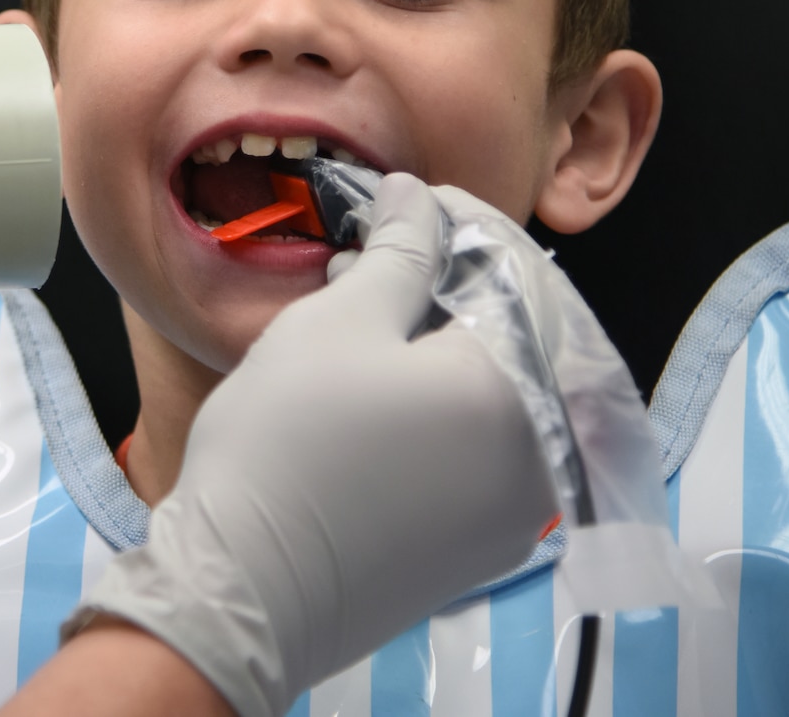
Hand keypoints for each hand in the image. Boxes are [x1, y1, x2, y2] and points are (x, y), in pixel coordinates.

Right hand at [70, 173, 556, 716]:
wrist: (245, 589)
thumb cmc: (285, 446)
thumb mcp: (336, 321)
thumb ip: (398, 250)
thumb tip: (417, 198)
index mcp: (521, 390)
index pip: (519, 273)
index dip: (459, 223)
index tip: (400, 203)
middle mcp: (543, 455)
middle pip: (519, 335)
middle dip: (453, 282)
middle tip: (378, 256)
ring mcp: (517, 511)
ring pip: (499, 392)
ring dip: (446, 343)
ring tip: (367, 317)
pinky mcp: (480, 547)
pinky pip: (482, 450)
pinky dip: (443, 405)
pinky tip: (377, 390)